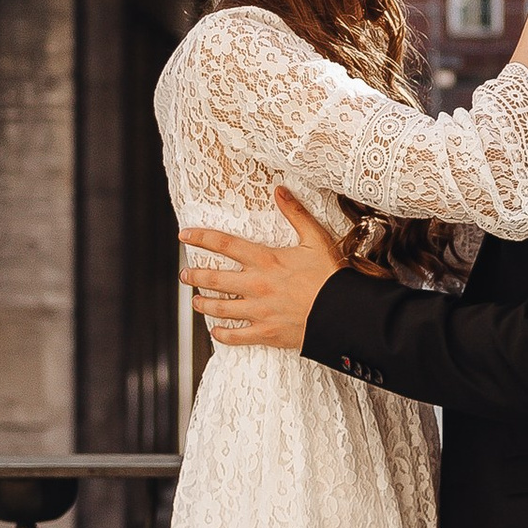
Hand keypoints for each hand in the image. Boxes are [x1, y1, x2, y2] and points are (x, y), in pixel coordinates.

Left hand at [182, 190, 343, 353]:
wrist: (343, 313)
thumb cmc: (332, 276)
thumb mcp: (315, 238)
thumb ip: (295, 213)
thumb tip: (279, 191)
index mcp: (265, 260)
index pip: (224, 244)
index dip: (200, 238)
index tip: (184, 235)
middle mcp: (256, 285)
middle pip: (214, 278)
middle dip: (194, 276)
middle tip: (184, 274)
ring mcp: (259, 311)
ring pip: (219, 308)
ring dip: (203, 304)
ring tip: (196, 301)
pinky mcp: (266, 333)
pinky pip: (236, 336)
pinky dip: (222, 335)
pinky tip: (216, 331)